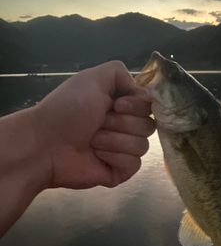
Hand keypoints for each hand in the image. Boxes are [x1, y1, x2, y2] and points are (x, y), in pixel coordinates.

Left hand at [31, 61, 155, 188]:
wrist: (46, 144)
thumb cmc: (67, 110)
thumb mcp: (92, 78)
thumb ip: (120, 73)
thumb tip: (141, 92)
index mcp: (120, 106)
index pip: (149, 106)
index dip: (137, 106)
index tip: (117, 105)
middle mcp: (123, 127)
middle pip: (148, 126)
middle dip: (122, 123)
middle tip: (99, 123)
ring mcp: (122, 151)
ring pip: (143, 146)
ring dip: (115, 140)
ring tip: (93, 140)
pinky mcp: (119, 172)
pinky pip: (135, 164)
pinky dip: (116, 157)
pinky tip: (98, 155)